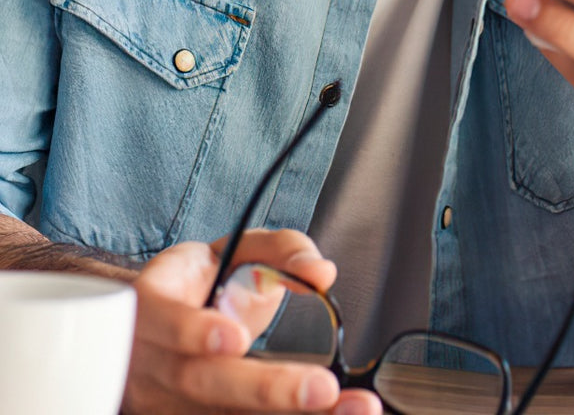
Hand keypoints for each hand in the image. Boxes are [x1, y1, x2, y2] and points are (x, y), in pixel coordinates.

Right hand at [121, 229, 379, 414]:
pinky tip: (337, 414)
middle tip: (323, 389)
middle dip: (264, 389)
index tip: (237, 338)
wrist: (171, 315)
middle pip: (199, 381)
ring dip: (286, 414)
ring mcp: (162, 401)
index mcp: (152, 302)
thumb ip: (285, 251)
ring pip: (218, 414)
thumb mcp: (244, 247)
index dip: (193, 331)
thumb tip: (321, 273)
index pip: (160, 319)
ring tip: (352, 408)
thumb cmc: (208, 278)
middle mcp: (149, 360)